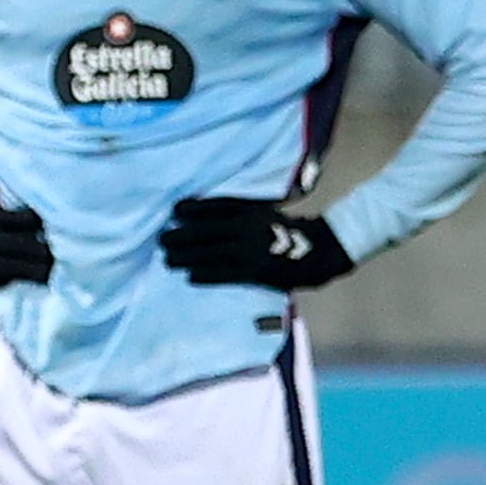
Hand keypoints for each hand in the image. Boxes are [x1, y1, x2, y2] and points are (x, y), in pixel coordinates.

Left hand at [158, 198, 355, 289]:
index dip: (192, 209)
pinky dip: (205, 274)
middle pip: (206, 231)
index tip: (174, 211)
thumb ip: (240, 212)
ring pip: (210, 253)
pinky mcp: (256, 271)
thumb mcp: (266, 213)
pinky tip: (191, 277)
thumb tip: (202, 214)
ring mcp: (251, 250)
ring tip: (169, 260)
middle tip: (162, 240)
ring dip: (186, 257)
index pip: (215, 207)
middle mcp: (248, 228)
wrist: (323, 250)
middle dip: (181, 236)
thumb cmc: (290, 232)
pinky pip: (225, 273)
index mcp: (251, 211)